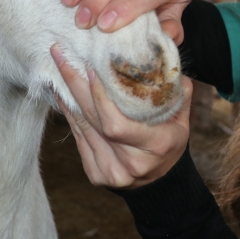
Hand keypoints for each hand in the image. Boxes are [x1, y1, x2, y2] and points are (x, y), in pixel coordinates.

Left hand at [51, 46, 192, 188]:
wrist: (160, 182)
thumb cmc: (170, 143)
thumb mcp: (181, 119)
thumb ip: (177, 92)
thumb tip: (162, 58)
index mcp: (155, 146)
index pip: (116, 124)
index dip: (99, 98)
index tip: (88, 68)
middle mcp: (130, 163)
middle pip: (95, 122)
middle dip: (75, 86)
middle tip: (61, 56)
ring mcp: (110, 171)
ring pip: (82, 129)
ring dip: (68, 98)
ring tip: (58, 69)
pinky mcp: (95, 174)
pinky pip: (78, 139)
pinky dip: (70, 115)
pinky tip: (63, 95)